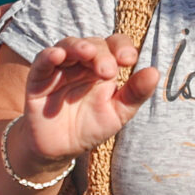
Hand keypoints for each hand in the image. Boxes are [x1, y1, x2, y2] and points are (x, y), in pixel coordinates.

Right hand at [14, 35, 159, 174]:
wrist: (60, 150)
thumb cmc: (90, 127)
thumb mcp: (117, 113)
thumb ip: (135, 94)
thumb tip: (155, 72)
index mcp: (104, 67)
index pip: (115, 45)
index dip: (122, 46)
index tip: (129, 59)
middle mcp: (82, 63)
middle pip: (94, 44)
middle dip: (102, 55)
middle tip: (108, 73)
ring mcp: (60, 68)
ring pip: (68, 45)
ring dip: (78, 47)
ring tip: (87, 54)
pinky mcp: (39, 79)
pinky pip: (42, 61)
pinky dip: (49, 55)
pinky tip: (58, 56)